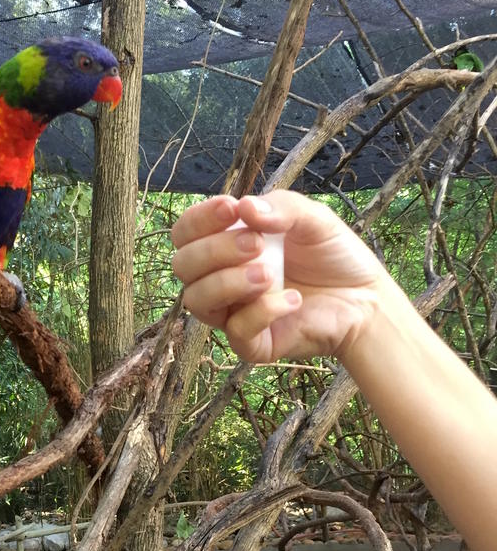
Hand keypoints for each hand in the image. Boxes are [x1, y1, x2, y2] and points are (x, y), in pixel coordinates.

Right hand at [171, 190, 385, 362]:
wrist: (367, 299)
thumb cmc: (332, 256)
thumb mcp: (313, 219)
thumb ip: (281, 208)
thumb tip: (244, 207)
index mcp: (224, 245)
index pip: (185, 233)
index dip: (199, 220)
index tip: (231, 209)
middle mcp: (219, 279)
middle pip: (183, 265)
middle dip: (215, 250)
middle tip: (256, 244)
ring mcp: (232, 313)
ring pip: (196, 300)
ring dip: (228, 282)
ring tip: (268, 274)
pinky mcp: (251, 343)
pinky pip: (236, 330)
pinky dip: (262, 311)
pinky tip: (293, 299)